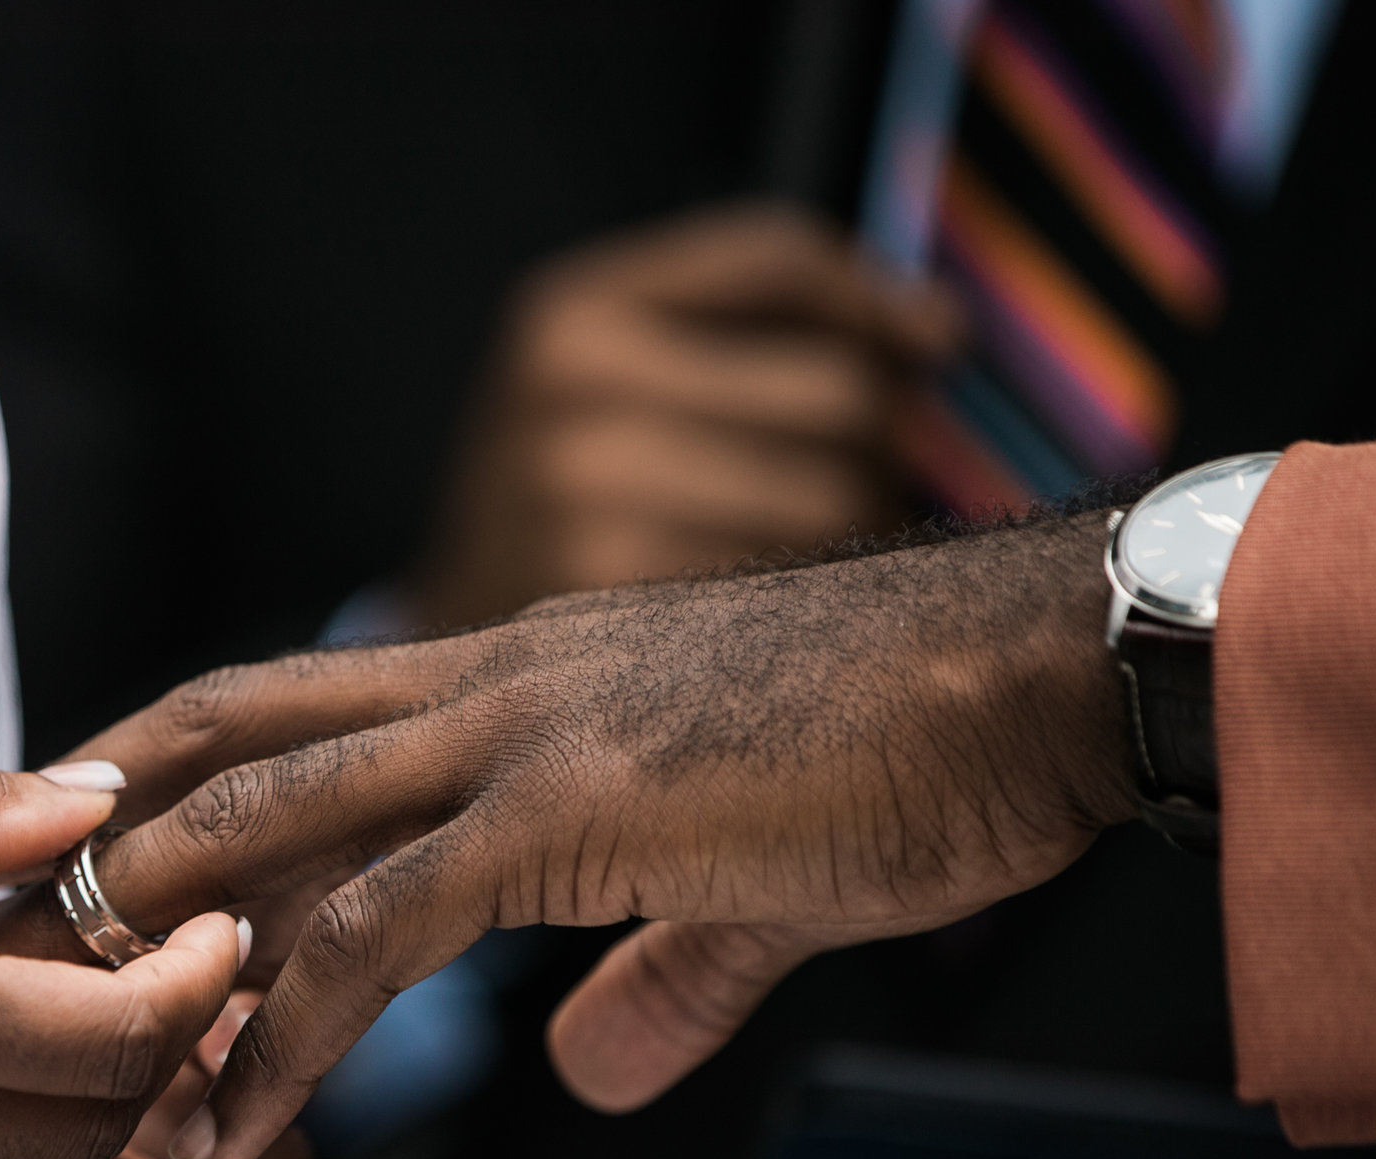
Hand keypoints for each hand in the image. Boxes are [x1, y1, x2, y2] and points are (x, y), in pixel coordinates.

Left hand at [34, 512, 1135, 1158]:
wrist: (1032, 677)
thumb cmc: (910, 748)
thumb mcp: (749, 880)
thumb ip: (653, 969)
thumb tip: (587, 1065)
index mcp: (512, 676)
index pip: (276, 710)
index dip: (156, 778)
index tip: (70, 870)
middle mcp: (486, 681)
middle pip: (220, 745)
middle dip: (93, 853)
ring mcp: (521, 734)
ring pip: (265, 826)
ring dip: (149, 947)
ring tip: (62, 1065)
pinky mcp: (575, 811)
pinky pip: (381, 929)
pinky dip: (289, 1033)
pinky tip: (235, 1128)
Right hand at [412, 202, 956, 627]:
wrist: (434, 681)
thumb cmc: (567, 524)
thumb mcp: (610, 388)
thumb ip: (752, 333)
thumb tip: (940, 334)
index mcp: (569, 313)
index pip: (779, 259)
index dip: (876, 300)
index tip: (934, 346)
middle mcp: (569, 385)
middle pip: (837, 394)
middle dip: (873, 452)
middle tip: (839, 503)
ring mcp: (584, 490)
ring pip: (834, 498)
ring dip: (857, 540)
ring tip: (802, 573)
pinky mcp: (612, 595)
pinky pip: (795, 585)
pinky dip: (816, 608)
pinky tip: (776, 627)